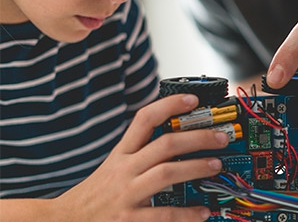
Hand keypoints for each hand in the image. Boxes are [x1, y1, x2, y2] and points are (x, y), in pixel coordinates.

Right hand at [53, 94, 229, 221]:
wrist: (63, 221)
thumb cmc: (96, 195)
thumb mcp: (114, 167)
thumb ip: (140, 153)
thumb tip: (179, 140)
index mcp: (122, 154)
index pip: (144, 119)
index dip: (169, 105)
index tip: (193, 99)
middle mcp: (124, 170)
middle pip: (164, 145)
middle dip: (197, 137)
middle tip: (222, 136)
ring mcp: (126, 194)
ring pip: (166, 173)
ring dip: (196, 168)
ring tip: (217, 165)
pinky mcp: (128, 219)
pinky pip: (163, 214)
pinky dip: (186, 214)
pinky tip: (203, 211)